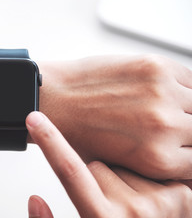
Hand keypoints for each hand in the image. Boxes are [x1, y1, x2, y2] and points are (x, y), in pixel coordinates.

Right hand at [26, 111, 191, 217]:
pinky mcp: (184, 195)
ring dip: (121, 178)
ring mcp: (162, 201)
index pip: (69, 170)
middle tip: (109, 205)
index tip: (35, 119)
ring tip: (133, 206)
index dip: (50, 140)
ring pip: (121, 163)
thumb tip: (35, 199)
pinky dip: (144, 179)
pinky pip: (148, 167)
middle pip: (96, 165)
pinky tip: (153, 201)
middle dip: (96, 178)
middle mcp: (134, 211)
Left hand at [39, 55, 191, 178]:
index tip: (183, 146)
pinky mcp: (156, 67)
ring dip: (189, 108)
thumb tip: (182, 159)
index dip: (190, 154)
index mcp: (158, 160)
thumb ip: (156, 165)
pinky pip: (190, 78)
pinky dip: (183, 87)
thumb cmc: (80, 134)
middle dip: (189, 132)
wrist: (55, 99)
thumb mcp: (120, 166)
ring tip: (166, 109)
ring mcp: (163, 93)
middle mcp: (166, 127)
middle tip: (174, 127)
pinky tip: (165, 92)